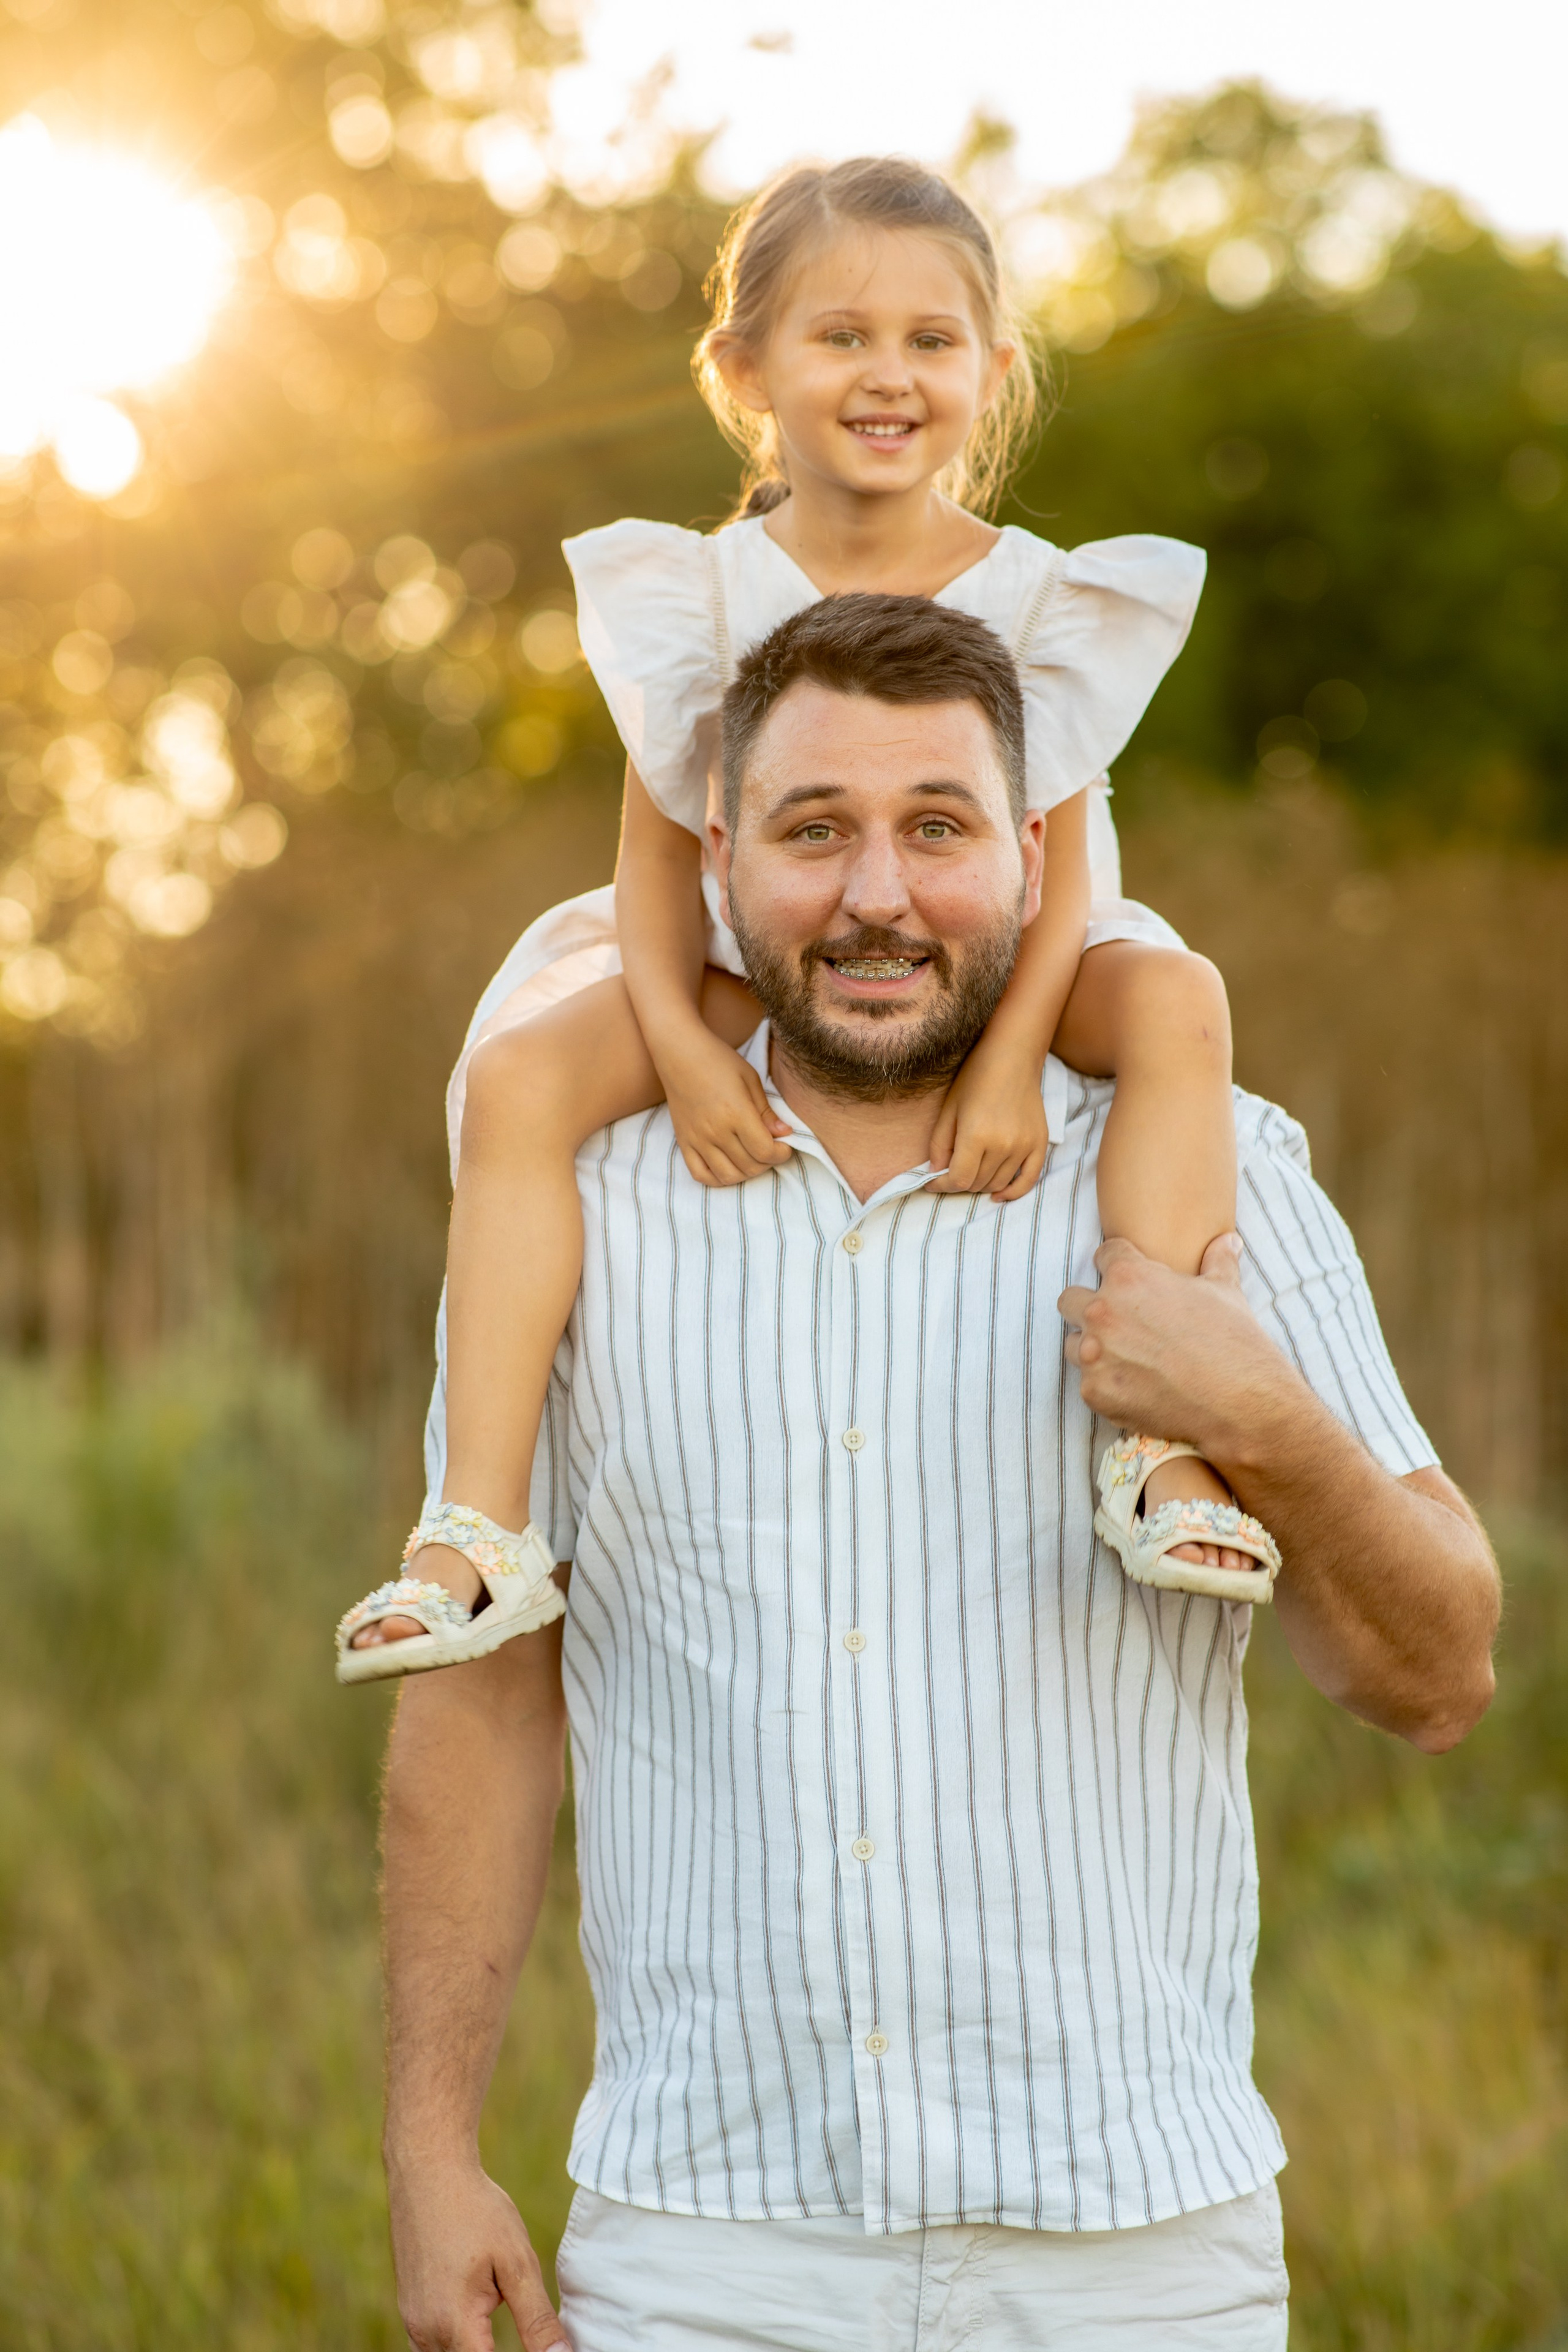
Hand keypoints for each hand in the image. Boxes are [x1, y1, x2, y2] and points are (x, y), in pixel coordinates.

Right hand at [387, 2149, 568, 2350]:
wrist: (429, 2170)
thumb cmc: (475, 2210)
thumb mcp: (517, 2261)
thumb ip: (536, 2318)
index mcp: (456, 2325)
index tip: (537, 2345)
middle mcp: (426, 2333)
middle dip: (495, 2350)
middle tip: (517, 2314)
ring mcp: (413, 2322)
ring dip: (475, 2345)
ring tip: (494, 2306)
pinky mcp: (409, 2308)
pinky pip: (432, 2342)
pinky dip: (457, 2336)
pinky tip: (476, 2307)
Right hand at [658, 1022, 793, 1187]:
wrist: (679, 1052)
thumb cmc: (719, 1061)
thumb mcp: (751, 1079)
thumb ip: (767, 1111)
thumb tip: (785, 1134)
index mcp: (736, 1113)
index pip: (765, 1151)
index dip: (782, 1153)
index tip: (785, 1145)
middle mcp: (716, 1131)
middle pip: (749, 1166)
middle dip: (768, 1162)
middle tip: (771, 1149)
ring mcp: (697, 1139)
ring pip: (727, 1176)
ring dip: (746, 1173)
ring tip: (752, 1157)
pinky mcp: (683, 1141)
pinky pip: (701, 1175)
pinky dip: (718, 1178)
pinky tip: (729, 1166)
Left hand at [924, 1044, 1048, 1200]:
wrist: (1011, 1057)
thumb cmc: (975, 1078)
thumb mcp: (948, 1110)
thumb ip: (939, 1145)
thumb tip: (935, 1173)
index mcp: (975, 1137)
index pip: (957, 1180)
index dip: (941, 1186)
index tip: (932, 1183)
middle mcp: (1002, 1146)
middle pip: (977, 1184)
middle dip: (958, 1183)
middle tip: (950, 1173)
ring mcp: (1024, 1146)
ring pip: (998, 1184)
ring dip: (981, 1184)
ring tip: (971, 1172)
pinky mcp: (1040, 1143)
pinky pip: (1028, 1180)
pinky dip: (1013, 1192)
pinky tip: (999, 1195)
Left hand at [1058, 1231, 1293, 1466]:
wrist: (1239, 1403)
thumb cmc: (1233, 1342)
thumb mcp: (1226, 1292)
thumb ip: (1218, 1260)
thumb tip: (1229, 1240)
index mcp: (1129, 1278)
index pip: (1104, 1255)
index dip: (1119, 1265)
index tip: (1131, 1281)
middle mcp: (1102, 1312)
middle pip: (1071, 1299)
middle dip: (1090, 1305)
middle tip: (1121, 1321)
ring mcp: (1093, 1355)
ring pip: (1072, 1343)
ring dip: (1092, 1347)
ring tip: (1127, 1358)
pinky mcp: (1094, 1392)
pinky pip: (1086, 1382)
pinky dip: (1106, 1384)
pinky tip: (1135, 1387)